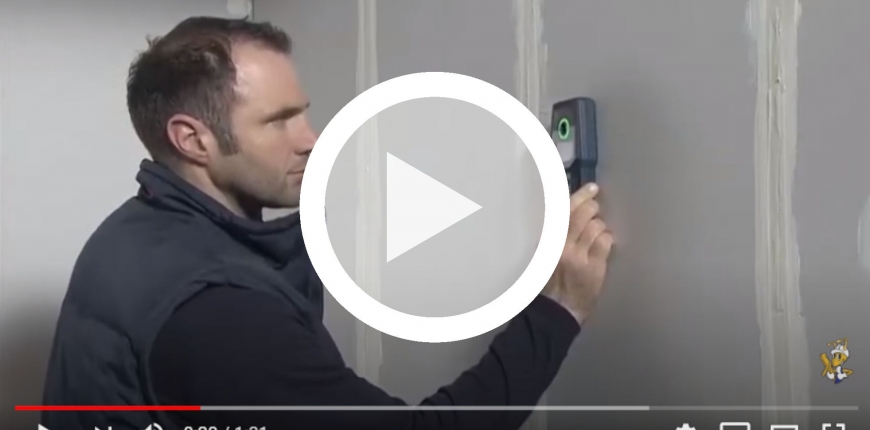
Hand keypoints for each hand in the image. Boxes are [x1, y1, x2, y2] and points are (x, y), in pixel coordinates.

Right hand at [542, 182, 613, 324]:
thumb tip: (571, 210)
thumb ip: (554, 234)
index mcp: (546, 240)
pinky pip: (606, 242)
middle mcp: (561, 245)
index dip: (580, 195)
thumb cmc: (547, 281)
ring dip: (600, 227)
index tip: (592, 188)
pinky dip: (607, 240)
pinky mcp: (594, 267)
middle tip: (596, 209)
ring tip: (596, 233)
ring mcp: (579, 256)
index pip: (564, 209)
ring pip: (597, 226)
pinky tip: (602, 245)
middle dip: (593, 207)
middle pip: (584, 213)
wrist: (555, 310)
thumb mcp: (543, 253)